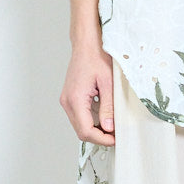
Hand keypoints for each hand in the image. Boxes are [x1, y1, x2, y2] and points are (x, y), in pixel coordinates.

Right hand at [60, 30, 114, 145]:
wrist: (86, 43)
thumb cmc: (97, 57)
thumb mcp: (108, 83)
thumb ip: (108, 107)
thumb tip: (109, 128)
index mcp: (75, 99)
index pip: (86, 131)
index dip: (102, 139)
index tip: (116, 139)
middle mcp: (67, 102)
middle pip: (81, 131)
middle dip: (99, 136)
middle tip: (116, 135)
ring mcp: (67, 100)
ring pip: (80, 124)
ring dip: (95, 129)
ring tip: (113, 126)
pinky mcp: (70, 97)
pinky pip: (80, 115)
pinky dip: (92, 120)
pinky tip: (105, 115)